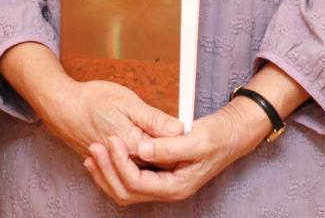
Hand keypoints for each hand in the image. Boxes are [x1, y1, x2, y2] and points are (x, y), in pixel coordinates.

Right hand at [38, 78, 183, 161]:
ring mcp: (114, 165)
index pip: (166, 155)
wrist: (62, 107)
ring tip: (157, 143)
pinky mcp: (108, 165)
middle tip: (172, 137)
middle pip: (156, 166)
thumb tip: (179, 130)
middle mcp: (123, 161)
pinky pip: (127, 169)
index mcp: (133, 145)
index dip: (179, 146)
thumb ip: (154, 119)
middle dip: (168, 156)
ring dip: (154, 159)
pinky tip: (141, 148)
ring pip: (142, 170)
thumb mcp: (127, 101)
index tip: (184, 132)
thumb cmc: (92, 100)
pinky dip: (137, 162)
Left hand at [82, 99, 262, 205]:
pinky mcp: (159, 174)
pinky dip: (115, 168)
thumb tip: (142, 149)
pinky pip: (131, 179)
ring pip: (125, 189)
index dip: (120, 163)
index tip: (111, 140)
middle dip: (107, 171)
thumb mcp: (196, 139)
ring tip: (93, 153)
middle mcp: (167, 190)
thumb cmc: (219, 136)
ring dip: (107, 172)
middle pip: (126, 191)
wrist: (231, 134)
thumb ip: (169, 147)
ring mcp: (163, 184)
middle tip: (94, 147)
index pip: (138, 183)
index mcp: (176, 186)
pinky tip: (105, 155)